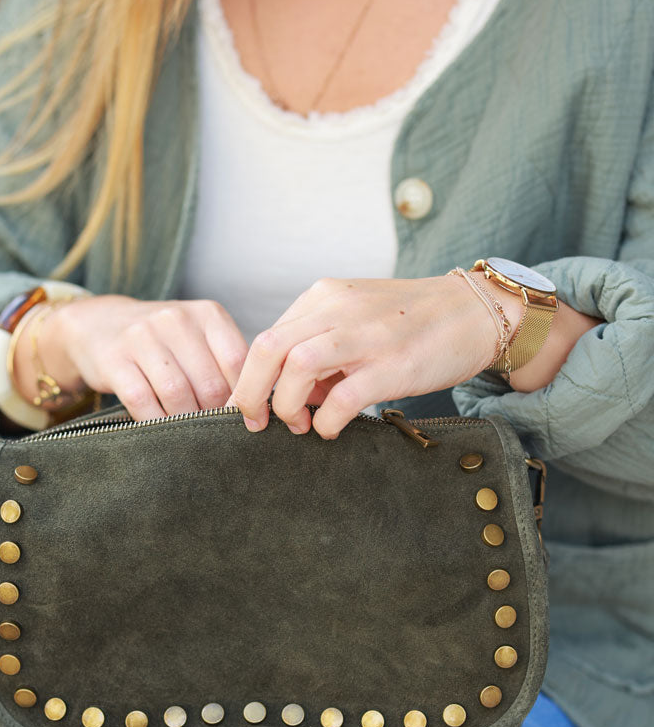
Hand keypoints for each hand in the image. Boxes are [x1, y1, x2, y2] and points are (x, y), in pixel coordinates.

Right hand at [12, 295, 248, 418]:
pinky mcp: (114, 360)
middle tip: (217, 435)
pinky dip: (156, 423)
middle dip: (215, 416)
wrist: (99, 324)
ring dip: (187, 423)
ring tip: (192, 436)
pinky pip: (143, 402)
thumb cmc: (163, 341)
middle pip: (210, 384)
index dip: (244, 398)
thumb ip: (226, 363)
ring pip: (178, 395)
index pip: (239, 362)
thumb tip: (259, 407)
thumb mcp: (199, 337)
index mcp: (207, 314)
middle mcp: (175, 319)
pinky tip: (162, 432)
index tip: (245, 420)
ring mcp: (142, 337)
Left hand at [229, 275, 515, 438]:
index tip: (250, 407)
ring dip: (285, 405)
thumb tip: (289, 395)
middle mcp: (339, 310)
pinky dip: (326, 421)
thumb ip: (320, 345)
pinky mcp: (394, 365)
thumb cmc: (414, 322)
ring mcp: (367, 336)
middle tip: (254, 422)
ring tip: (298, 425)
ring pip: (297, 366)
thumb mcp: (356, 318)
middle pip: (267, 348)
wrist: (476, 312)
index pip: (266, 336)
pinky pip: (343, 397)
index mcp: (325, 297)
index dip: (249, 378)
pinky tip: (330, 429)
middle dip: (250, 393)